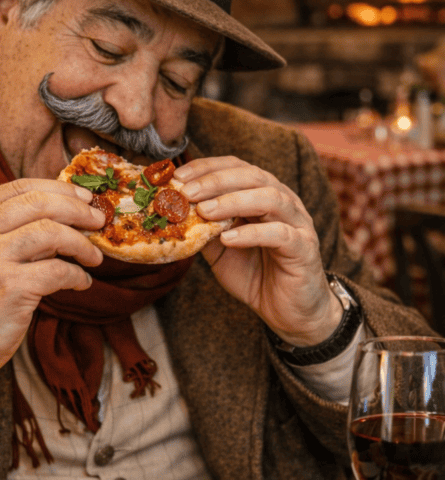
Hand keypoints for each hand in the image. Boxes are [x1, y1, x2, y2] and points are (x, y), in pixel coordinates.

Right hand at [0, 180, 103, 399]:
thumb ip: (10, 232)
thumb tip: (65, 217)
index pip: (20, 187)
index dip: (59, 188)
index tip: (84, 198)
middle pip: (40, 204)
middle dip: (78, 209)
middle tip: (98, 221)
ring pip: (52, 233)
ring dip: (82, 244)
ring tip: (94, 257)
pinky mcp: (9, 288)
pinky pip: (58, 271)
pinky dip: (77, 276)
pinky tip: (81, 282)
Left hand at [174, 157, 342, 345]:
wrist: (287, 311)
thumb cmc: (255, 275)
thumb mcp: (220, 250)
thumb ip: (204, 230)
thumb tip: (174, 214)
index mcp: (263, 195)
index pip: (237, 168)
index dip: (207, 168)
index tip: (178, 177)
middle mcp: (284, 202)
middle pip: (253, 176)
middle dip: (216, 181)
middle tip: (187, 192)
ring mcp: (297, 223)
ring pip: (270, 198)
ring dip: (233, 201)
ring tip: (204, 211)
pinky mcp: (304, 248)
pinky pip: (280, 234)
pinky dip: (252, 233)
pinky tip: (227, 239)